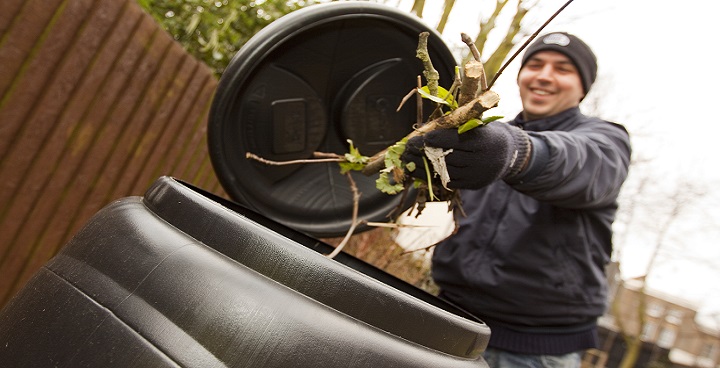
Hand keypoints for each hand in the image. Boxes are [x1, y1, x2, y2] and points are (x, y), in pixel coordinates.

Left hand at [402, 122, 530, 188]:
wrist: (508, 155)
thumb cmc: (486, 134)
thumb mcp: (476, 125)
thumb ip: (455, 127)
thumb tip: (424, 129)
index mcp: (482, 141)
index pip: (455, 141)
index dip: (435, 139)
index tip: (420, 137)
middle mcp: (480, 160)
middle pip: (447, 157)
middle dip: (424, 153)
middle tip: (407, 149)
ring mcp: (476, 175)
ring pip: (445, 171)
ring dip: (422, 166)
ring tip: (407, 160)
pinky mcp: (472, 185)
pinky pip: (449, 181)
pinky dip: (431, 176)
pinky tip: (417, 170)